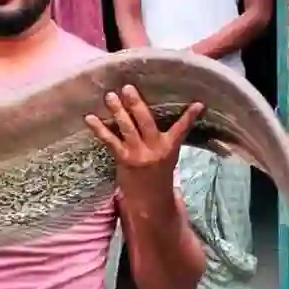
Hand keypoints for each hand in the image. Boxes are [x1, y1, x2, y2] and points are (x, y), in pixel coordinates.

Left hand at [84, 85, 203, 194]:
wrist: (149, 200)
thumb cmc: (157, 173)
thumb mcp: (169, 155)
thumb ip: (168, 137)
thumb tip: (168, 116)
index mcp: (169, 147)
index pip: (181, 129)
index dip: (189, 116)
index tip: (198, 104)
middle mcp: (155, 149)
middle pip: (146, 122)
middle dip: (136, 104)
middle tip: (127, 88)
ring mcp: (138, 154)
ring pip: (127, 128)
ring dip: (118, 111)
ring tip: (110, 96)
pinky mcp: (124, 159)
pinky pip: (110, 141)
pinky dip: (99, 129)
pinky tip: (90, 118)